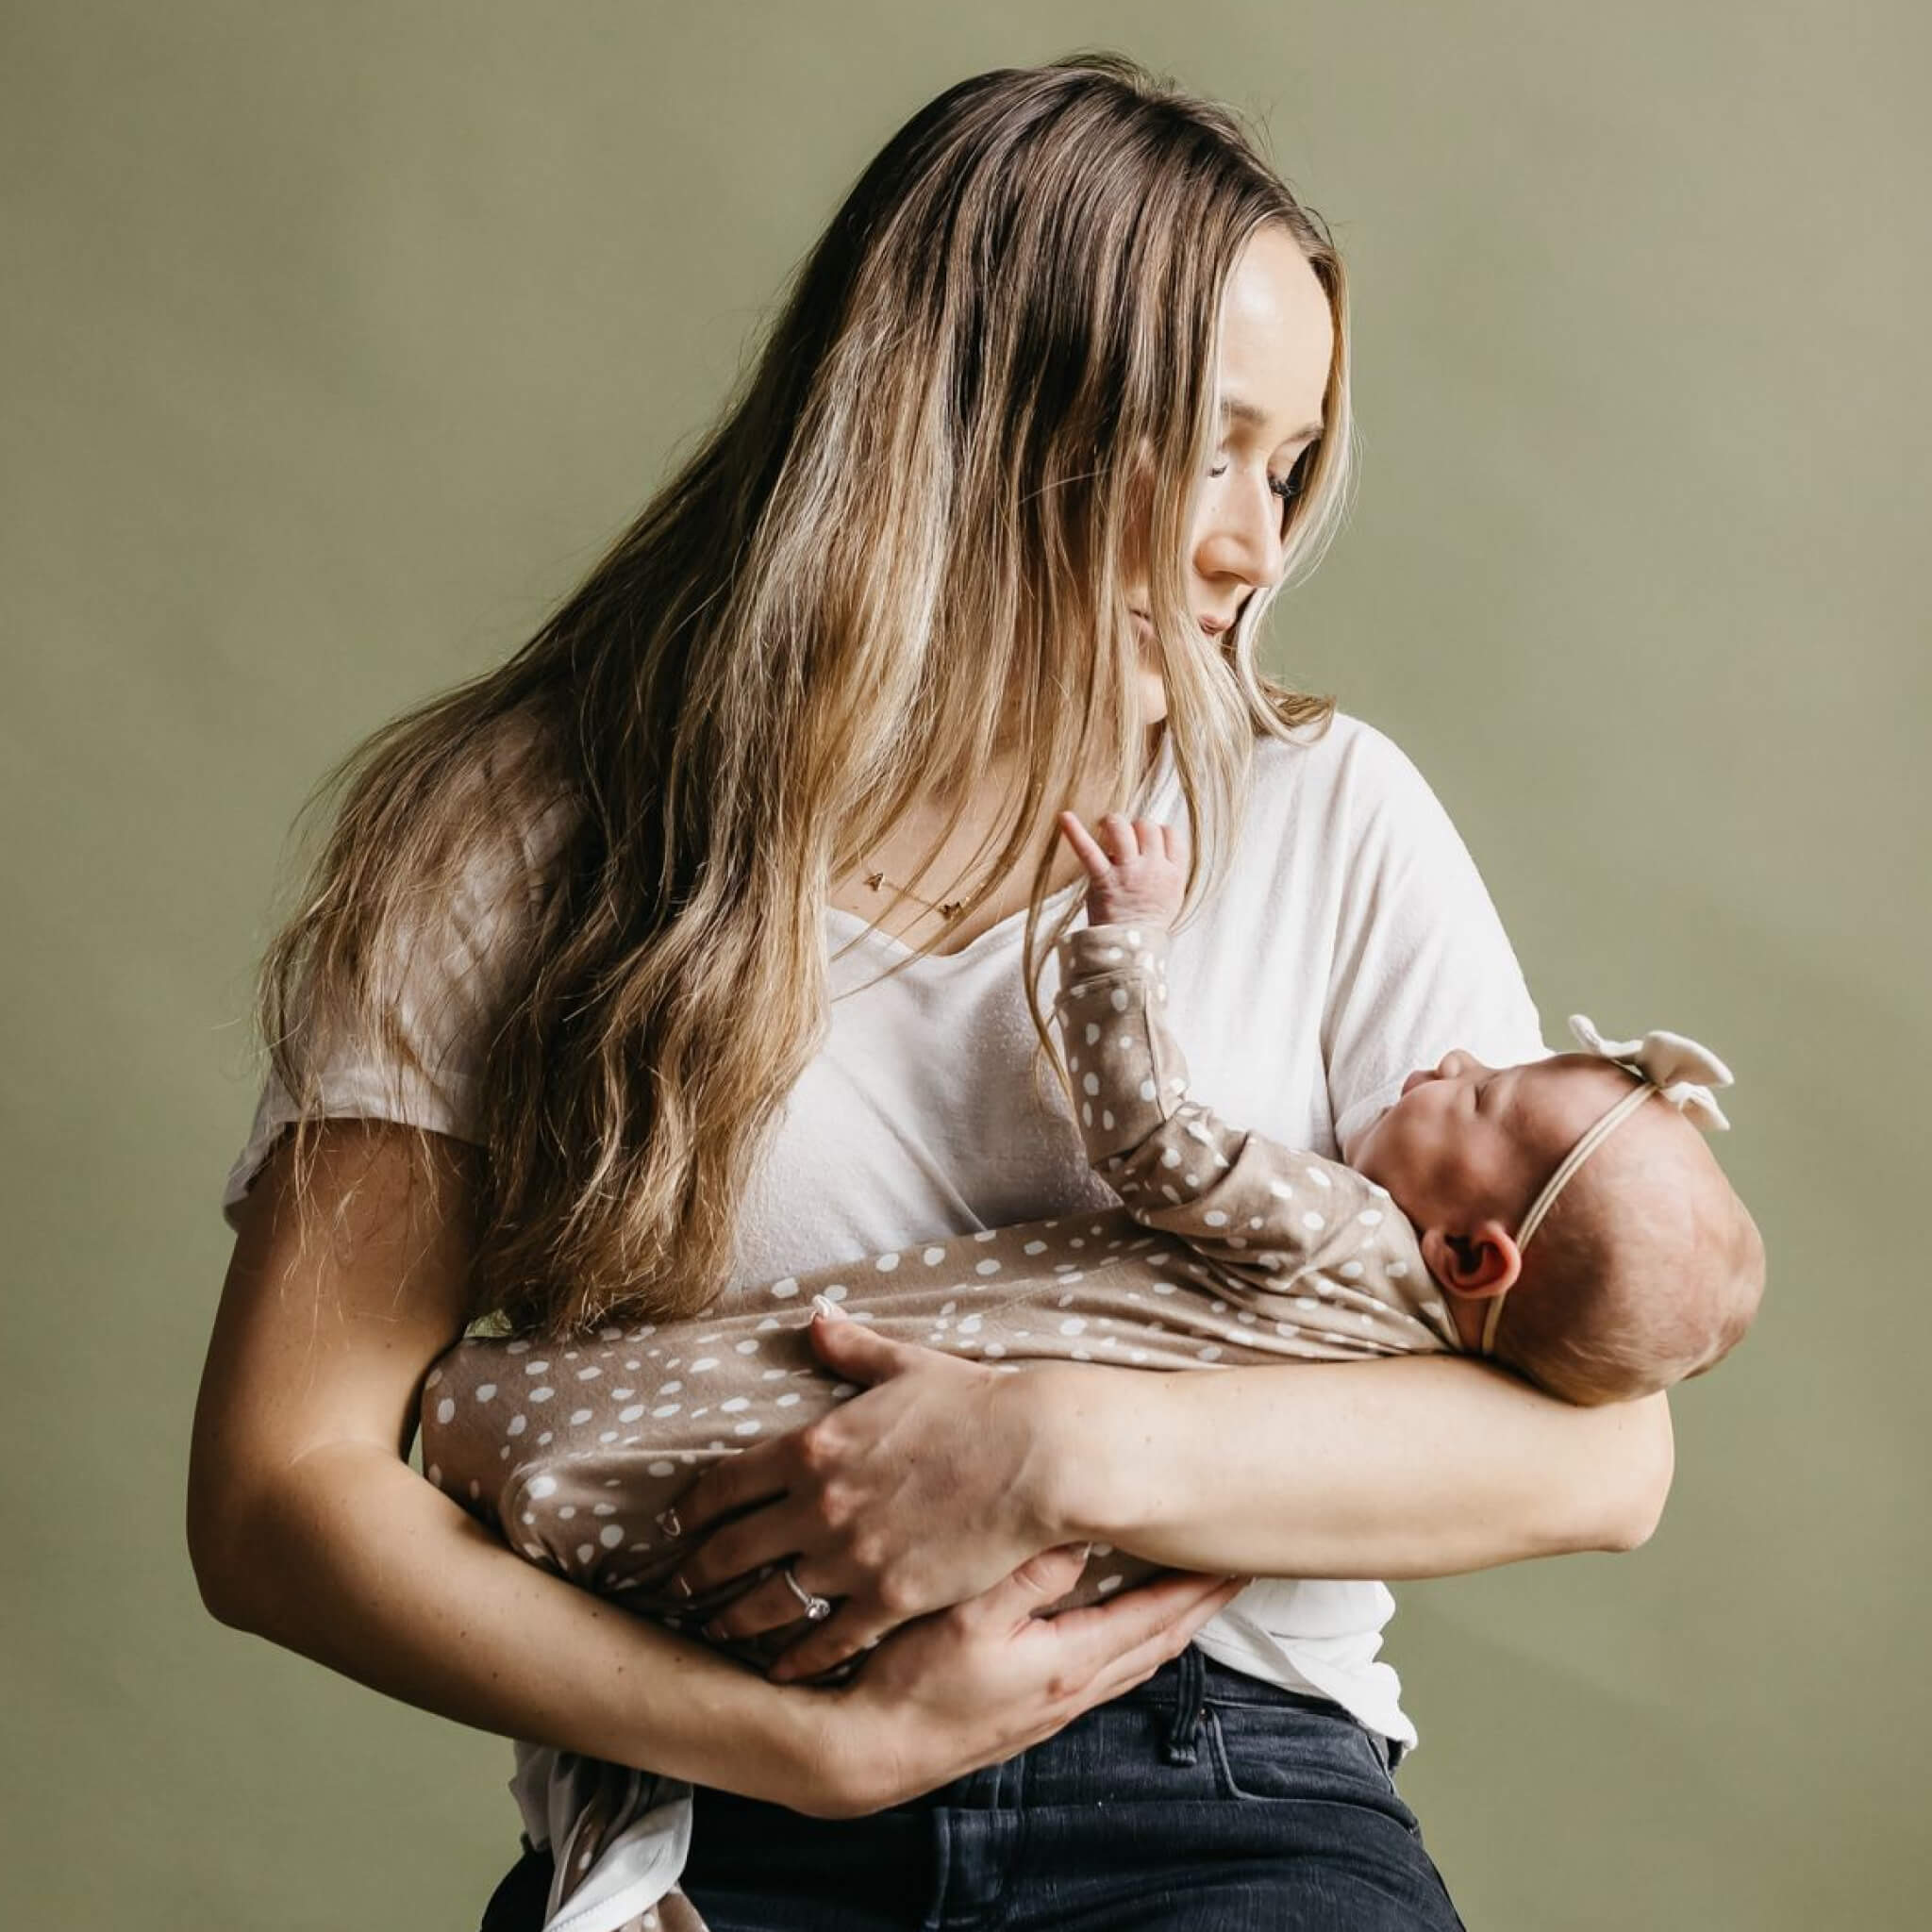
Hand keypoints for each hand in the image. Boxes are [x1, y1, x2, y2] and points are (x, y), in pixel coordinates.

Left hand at [661, 1304, 1069, 1680]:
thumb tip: (815, 1316)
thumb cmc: (975, 1403)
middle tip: (675, 1586)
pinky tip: (781, 1670)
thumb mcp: (905, 1364)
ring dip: (734, 1619)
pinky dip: (798, 1658)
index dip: (691, 1509)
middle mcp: (817, 1505)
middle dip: (695, 1572)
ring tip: (715, 1629)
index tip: (674, 1524)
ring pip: (769, 1601)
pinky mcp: (890, 1599)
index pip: (726, 1483)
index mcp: (813, 1445)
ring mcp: (851, 1557)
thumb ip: (851, 1349)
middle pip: (732, 1549)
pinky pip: (828, 1639)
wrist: (1038, 1455)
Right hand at [804, 1544, 1249, 1817]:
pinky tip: (1122, 1632)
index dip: (1198, 1586)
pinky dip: (1131, 1644)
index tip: (1235, 1557)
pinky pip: (1104, 1673)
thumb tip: (1080, 1533)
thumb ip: (1029, 1574)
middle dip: (1198, 1606)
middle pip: (1158, 1643)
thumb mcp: (967, 1615)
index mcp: (1068, 1663)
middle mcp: (1072, 1690)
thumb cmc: (912, 1683)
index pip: (1155, 1617)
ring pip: (1133, 1661)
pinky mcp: (1030, 1713)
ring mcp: (1052, 1707)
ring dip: (1168, 1625)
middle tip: (1231, 1570)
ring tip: (1191, 1595)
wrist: (870, 1750)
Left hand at [1057, 810, 1186, 928]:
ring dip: (1112, 822)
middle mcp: (1153, 869)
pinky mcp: (1104, 880)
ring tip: (1104, 826)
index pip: (1171, 835)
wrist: (1132, 952)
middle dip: (1134, 826)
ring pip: (1123, 828)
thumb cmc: (1147, 926)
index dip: (1158, 832)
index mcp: (1173, 874)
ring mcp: (1128, 873)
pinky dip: (1075, 832)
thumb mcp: (1171, 898)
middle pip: (1147, 826)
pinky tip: (1064, 817)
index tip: (1147, 840)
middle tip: (1122, 837)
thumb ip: (1167, 872)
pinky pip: (1088, 850)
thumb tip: (1150, 847)